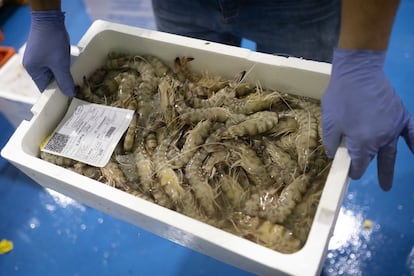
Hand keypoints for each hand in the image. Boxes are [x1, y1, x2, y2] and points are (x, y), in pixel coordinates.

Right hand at [23, 11, 74, 96]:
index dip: (57, 94)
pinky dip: (63, 66)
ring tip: (76, 79)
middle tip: (76, 89)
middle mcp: (34, 65)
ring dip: (64, 74)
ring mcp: (39, 58)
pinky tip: (72, 67)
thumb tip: (69, 94)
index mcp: (33, 70)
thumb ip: (64, 80)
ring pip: (54, 72)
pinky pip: (55, 63)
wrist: (50, 19)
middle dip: (62, 83)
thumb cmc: (52, 42)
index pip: (44, 88)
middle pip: (49, 80)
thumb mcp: (60, 64)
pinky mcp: (46, 51)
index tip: (70, 98)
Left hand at [322, 48, 413, 190]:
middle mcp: (381, 139)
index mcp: (362, 143)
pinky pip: (412, 133)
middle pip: (374, 159)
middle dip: (372, 169)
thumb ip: (332, 143)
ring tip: (387, 183)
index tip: (351, 175)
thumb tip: (335, 155)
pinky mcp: (401, 115)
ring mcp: (393, 127)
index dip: (354, 172)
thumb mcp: (329, 122)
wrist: (358, 73)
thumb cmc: (340, 97)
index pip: (359, 165)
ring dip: (389, 166)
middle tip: (380, 185)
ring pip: (390, 151)